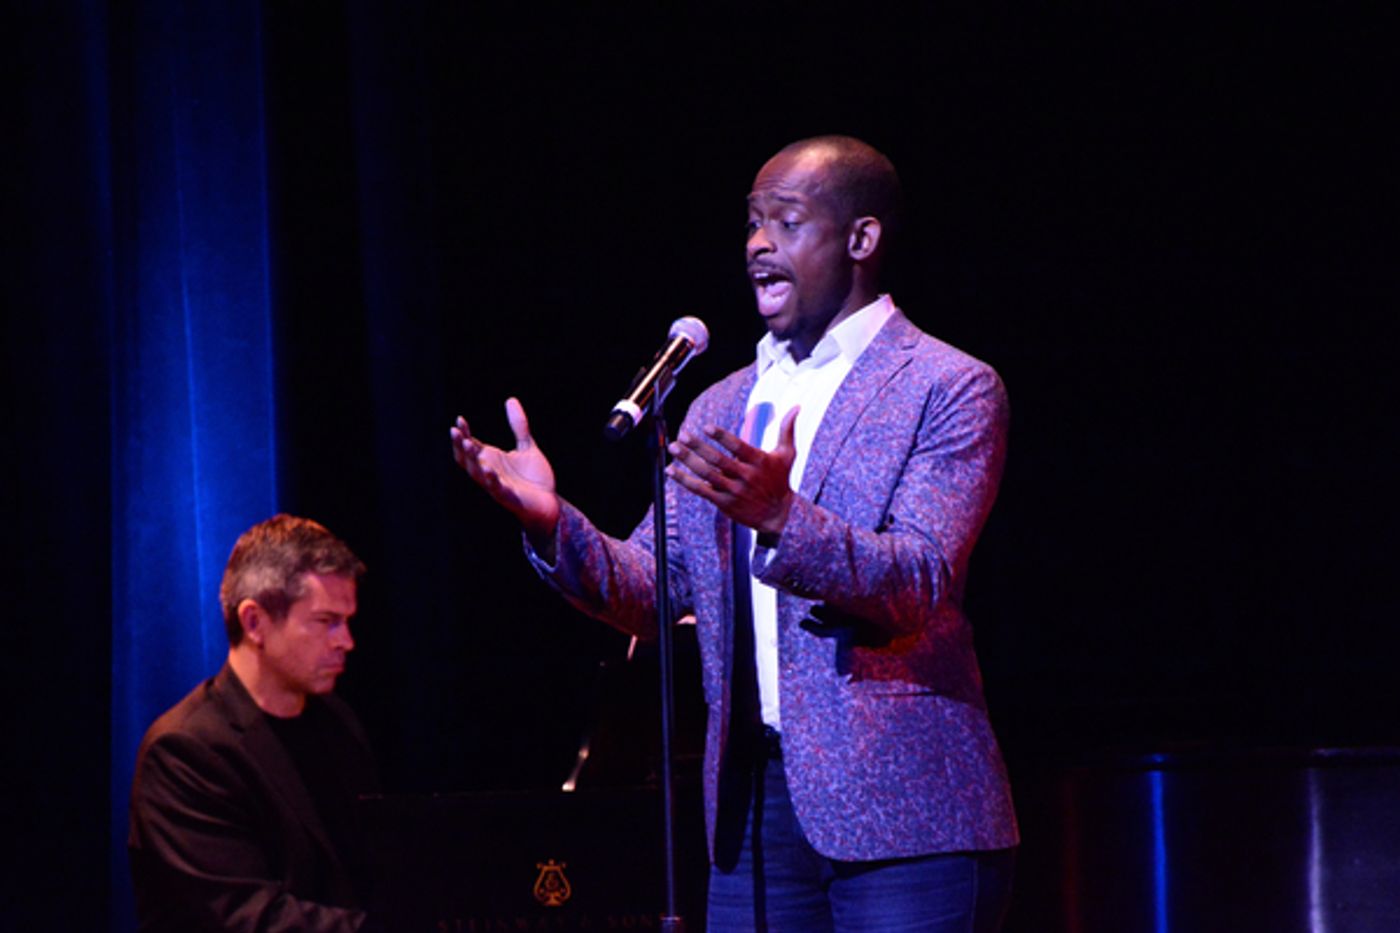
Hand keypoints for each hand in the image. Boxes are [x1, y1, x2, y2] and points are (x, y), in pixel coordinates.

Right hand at [450, 398, 559, 542]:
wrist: (549, 503)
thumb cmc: (534, 479)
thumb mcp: (527, 447)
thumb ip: (519, 426)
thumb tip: (511, 399)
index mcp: (490, 460)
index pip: (471, 445)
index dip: (464, 433)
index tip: (459, 419)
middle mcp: (489, 472)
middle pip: (467, 459)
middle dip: (460, 446)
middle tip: (455, 431)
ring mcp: (497, 485)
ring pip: (477, 474)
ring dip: (471, 460)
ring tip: (468, 444)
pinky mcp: (508, 497)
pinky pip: (496, 489)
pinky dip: (491, 479)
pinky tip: (489, 469)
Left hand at [666, 406, 798, 536]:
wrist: (778, 515)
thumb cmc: (780, 480)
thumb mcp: (787, 455)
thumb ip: (787, 430)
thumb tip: (796, 407)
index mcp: (758, 461)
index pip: (738, 447)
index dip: (722, 437)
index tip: (706, 427)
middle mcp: (745, 476)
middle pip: (718, 460)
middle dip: (698, 447)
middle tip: (682, 435)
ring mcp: (733, 490)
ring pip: (707, 474)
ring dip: (688, 461)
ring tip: (674, 448)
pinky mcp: (724, 502)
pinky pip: (701, 490)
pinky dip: (685, 480)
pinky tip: (671, 470)